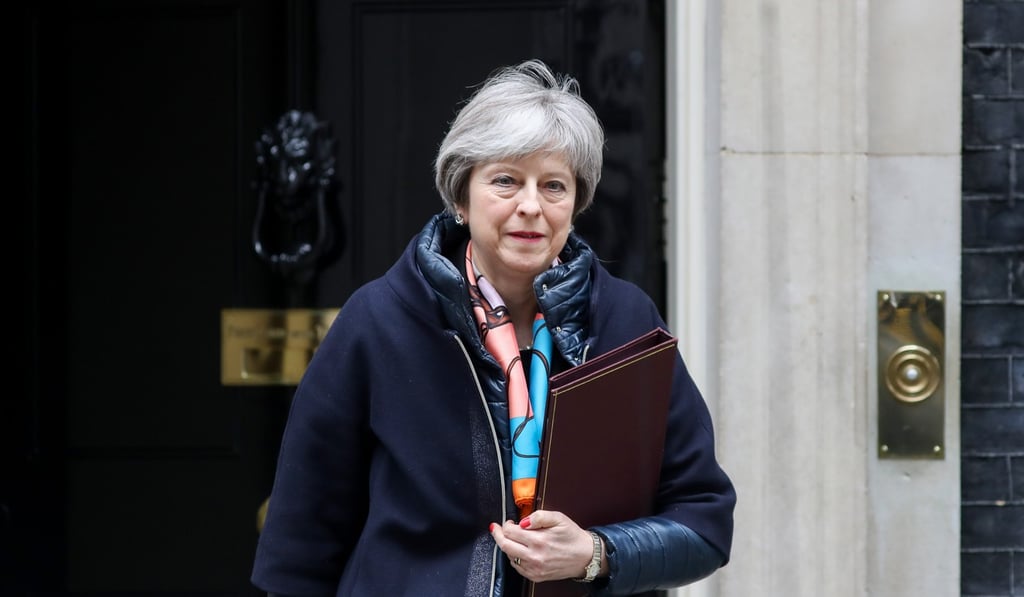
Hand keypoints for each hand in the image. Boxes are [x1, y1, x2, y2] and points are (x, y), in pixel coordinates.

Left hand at [488, 510, 602, 582]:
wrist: (586, 556)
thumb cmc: (573, 537)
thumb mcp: (559, 518)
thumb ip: (539, 516)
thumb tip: (523, 521)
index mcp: (539, 540)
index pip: (510, 532)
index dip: (506, 524)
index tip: (509, 521)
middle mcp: (535, 557)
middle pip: (505, 546)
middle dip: (498, 535)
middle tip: (497, 528)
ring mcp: (534, 569)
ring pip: (509, 557)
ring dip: (507, 546)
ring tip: (514, 538)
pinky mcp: (536, 576)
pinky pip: (517, 567)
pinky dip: (514, 557)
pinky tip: (521, 550)